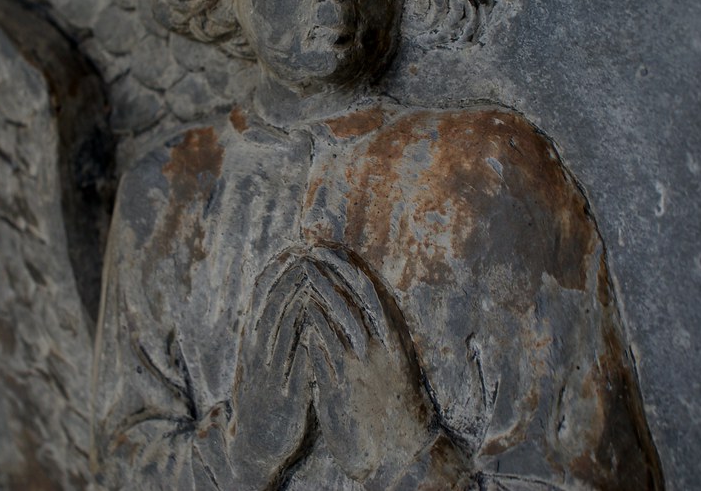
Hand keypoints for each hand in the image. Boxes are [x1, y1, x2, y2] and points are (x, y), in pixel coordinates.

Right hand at [225, 251, 315, 487]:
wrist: (255, 442)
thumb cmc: (266, 392)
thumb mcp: (263, 355)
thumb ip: (272, 325)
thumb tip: (285, 288)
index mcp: (253, 338)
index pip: (261, 294)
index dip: (277, 267)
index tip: (295, 244)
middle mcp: (259, 351)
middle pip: (272, 304)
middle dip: (291, 274)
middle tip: (308, 248)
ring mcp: (272, 372)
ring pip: (283, 328)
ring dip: (299, 299)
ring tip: (316, 274)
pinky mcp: (288, 394)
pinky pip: (298, 363)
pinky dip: (308, 342)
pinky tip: (322, 324)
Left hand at [301, 246, 441, 484]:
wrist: (400, 451)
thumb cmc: (395, 405)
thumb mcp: (393, 363)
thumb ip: (378, 335)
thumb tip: (362, 307)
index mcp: (394, 338)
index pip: (371, 291)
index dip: (349, 267)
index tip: (332, 248)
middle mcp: (380, 347)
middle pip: (353, 298)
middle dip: (331, 271)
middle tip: (311, 251)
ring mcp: (362, 365)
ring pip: (339, 318)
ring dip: (320, 292)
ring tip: (303, 272)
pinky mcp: (344, 384)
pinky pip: (325, 349)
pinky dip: (313, 327)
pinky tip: (300, 313)